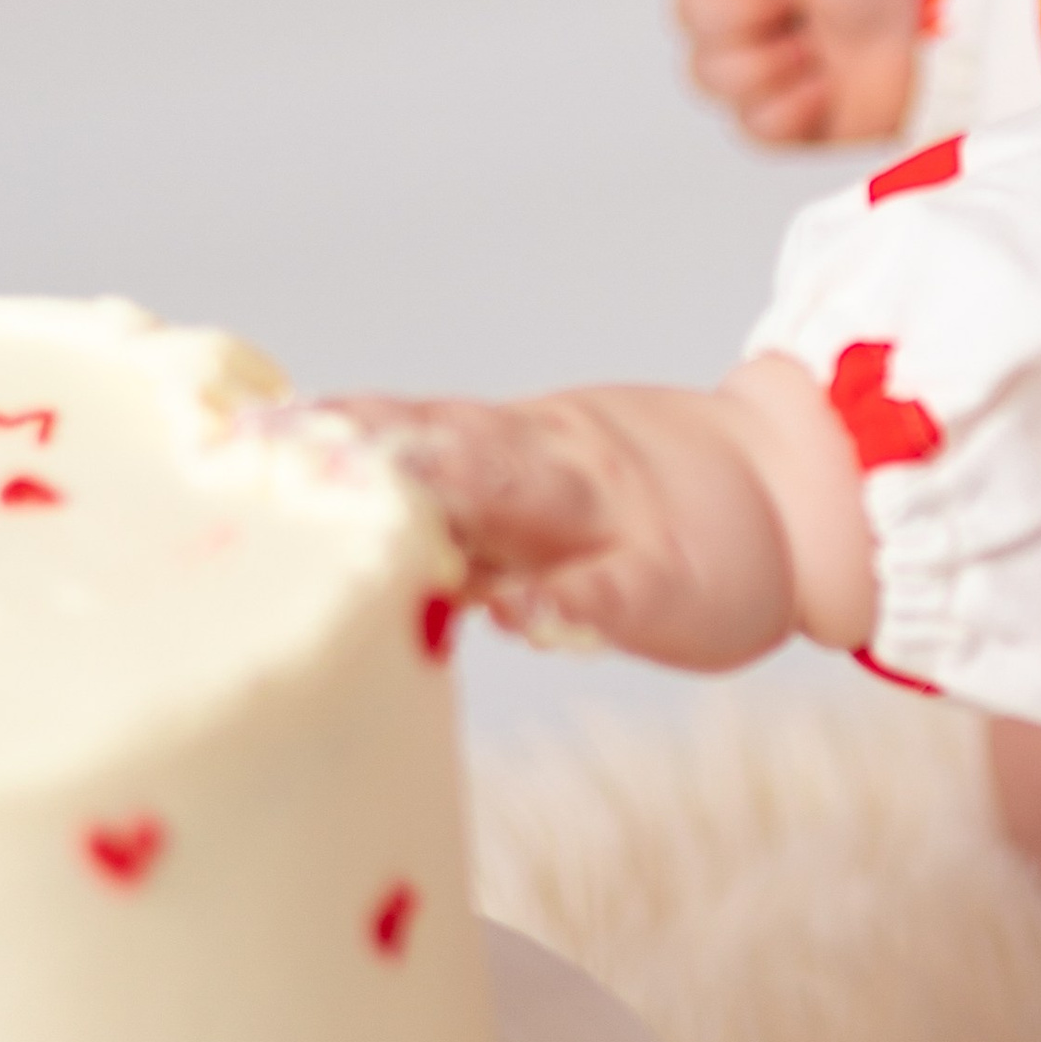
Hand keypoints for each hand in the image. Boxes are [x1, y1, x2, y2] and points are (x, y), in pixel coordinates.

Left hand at [328, 362, 873, 667]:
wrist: (802, 493)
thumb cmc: (648, 510)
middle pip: (446, 447)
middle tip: (274, 454)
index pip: (408, 426)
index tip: (238, 429)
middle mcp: (551, 466)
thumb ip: (455, 511)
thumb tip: (326, 528)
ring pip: (522, 496)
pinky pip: (612, 591)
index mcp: (512, 448)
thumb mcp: (543, 497)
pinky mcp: (668, 582)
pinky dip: (567, 602)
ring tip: (380, 502)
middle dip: (362, 450)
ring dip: (447, 493)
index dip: (329, 428)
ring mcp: (611, 519)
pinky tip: (524, 615)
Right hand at [675, 0, 925, 145]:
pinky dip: (794, 106)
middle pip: (693, 15)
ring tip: (819, 46)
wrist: (949, 26)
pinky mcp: (785, 121)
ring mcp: (762, 67)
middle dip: (755, 5)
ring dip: (772, 58)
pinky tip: (828, 85)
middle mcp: (747, 6)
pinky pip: (753, 125)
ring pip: (709, 75)